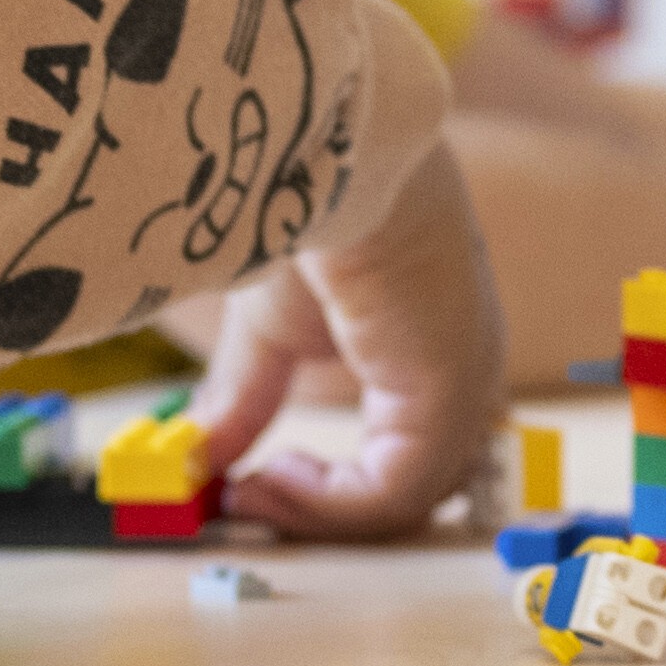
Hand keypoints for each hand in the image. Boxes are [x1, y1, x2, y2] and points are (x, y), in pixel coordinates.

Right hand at [178, 163, 507, 539]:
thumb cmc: (308, 210)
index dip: (333, 491)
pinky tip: (266, 478)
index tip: (248, 482)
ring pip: (403, 502)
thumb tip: (198, 461)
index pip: (407, 454)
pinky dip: (323, 507)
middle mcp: (466, 375)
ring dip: (315, 514)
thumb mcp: (268, 329)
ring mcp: (464, 388)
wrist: (325, 151)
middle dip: (325, 514)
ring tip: (245, 490)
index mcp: (436, 353)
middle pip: (413, 488)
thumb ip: (245, 400)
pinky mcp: (445, 398)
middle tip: (245, 501)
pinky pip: (390, 495)